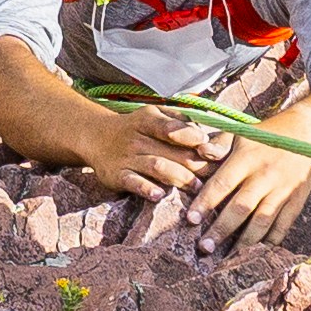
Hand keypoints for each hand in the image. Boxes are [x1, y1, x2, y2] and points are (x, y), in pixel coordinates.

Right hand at [76, 98, 221, 200]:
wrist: (96, 137)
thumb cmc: (136, 128)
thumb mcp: (153, 115)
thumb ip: (178, 120)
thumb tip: (205, 132)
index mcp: (148, 119)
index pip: (172, 127)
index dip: (192, 137)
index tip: (209, 148)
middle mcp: (137, 138)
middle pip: (171, 151)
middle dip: (195, 165)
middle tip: (214, 176)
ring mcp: (126, 157)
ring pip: (156, 166)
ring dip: (179, 178)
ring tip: (196, 188)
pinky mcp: (117, 176)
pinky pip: (132, 182)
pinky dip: (145, 188)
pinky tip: (158, 195)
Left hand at [183, 125, 310, 243]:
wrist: (306, 133)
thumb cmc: (265, 136)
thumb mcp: (240, 133)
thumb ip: (219, 145)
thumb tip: (200, 154)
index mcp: (247, 158)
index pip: (222, 183)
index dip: (205, 202)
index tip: (190, 220)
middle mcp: (265, 176)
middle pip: (240, 208)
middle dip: (221, 230)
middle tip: (204, 248)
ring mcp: (283, 190)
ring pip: (262, 222)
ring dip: (243, 242)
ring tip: (227, 257)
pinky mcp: (296, 200)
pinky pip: (282, 226)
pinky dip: (269, 240)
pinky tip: (254, 250)